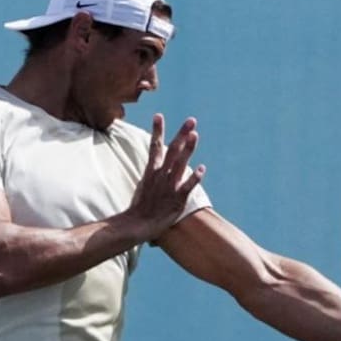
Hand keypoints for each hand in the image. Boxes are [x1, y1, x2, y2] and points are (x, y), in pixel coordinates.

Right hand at [126, 114, 205, 240]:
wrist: (137, 224)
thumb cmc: (140, 207)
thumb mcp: (144, 186)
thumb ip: (152, 175)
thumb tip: (154, 168)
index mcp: (151, 171)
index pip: (154, 146)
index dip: (157, 131)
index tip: (159, 116)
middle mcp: (161, 175)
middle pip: (172, 150)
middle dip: (181, 134)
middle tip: (191, 120)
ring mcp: (169, 186)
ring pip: (180, 164)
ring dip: (188, 149)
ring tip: (195, 135)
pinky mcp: (177, 199)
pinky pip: (187, 186)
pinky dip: (194, 177)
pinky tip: (202, 168)